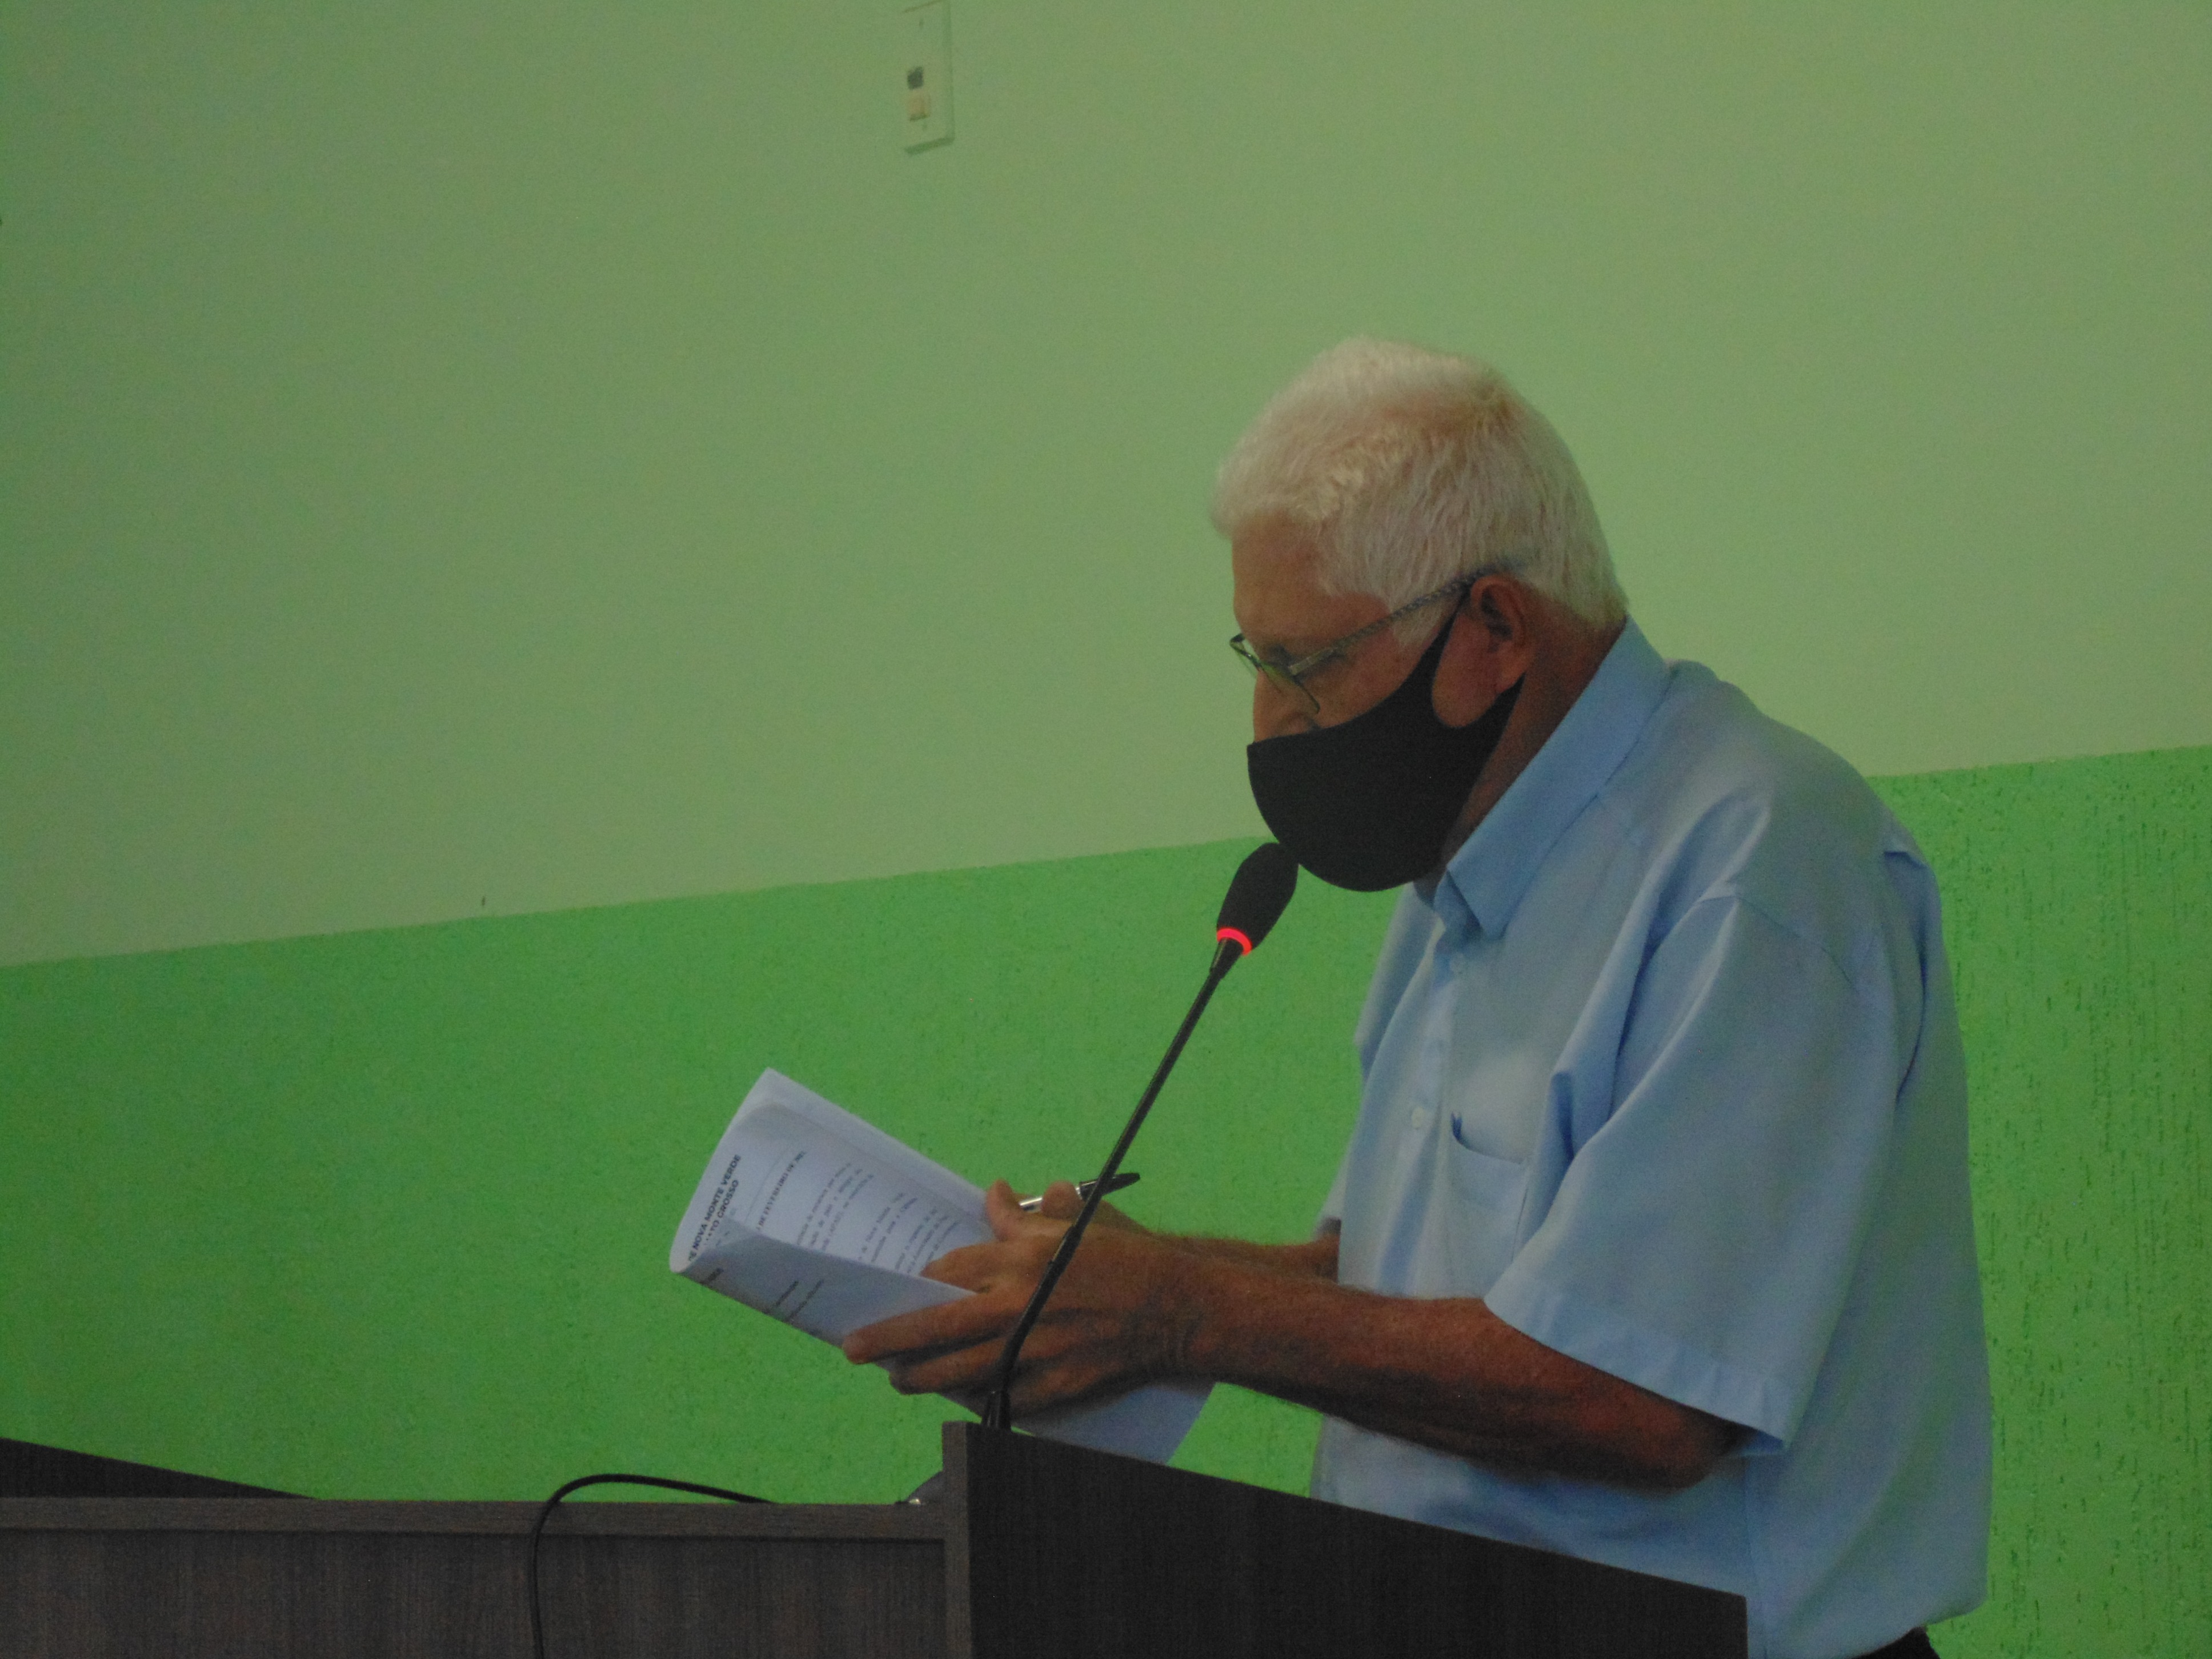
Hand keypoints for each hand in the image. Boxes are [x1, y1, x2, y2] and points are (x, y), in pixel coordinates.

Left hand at [841, 1180, 1200, 1415]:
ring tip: (899, 1379)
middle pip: (935, 1325)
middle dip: (889, 1338)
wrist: (1176, 1305)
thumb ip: (1023, 1218)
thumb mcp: (1071, 1226)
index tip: (906, 1287)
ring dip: (921, 1377)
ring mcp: (1035, 1351)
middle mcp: (1020, 1305)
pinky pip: (1004, 1399)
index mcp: (1021, 1259)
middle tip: (855, 1349)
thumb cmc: (1123, 1258)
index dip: (924, 1279)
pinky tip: (962, 1399)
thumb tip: (994, 1194)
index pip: (950, 1268)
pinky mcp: (1056, 1386)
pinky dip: (980, 1399)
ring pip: (959, 1371)